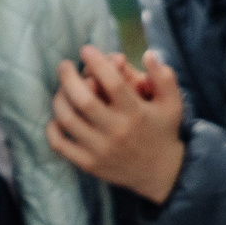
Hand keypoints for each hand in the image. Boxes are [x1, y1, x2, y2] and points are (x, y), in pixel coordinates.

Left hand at [46, 45, 186, 203]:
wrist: (162, 175)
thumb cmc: (164, 132)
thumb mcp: (173, 103)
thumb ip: (164, 77)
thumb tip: (148, 54)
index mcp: (136, 113)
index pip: (112, 82)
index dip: (96, 62)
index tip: (86, 49)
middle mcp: (116, 131)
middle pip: (83, 100)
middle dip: (68, 77)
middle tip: (65, 65)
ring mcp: (100, 149)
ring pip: (68, 120)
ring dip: (59, 99)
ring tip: (61, 89)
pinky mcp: (89, 164)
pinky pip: (61, 145)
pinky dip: (52, 129)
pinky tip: (57, 117)